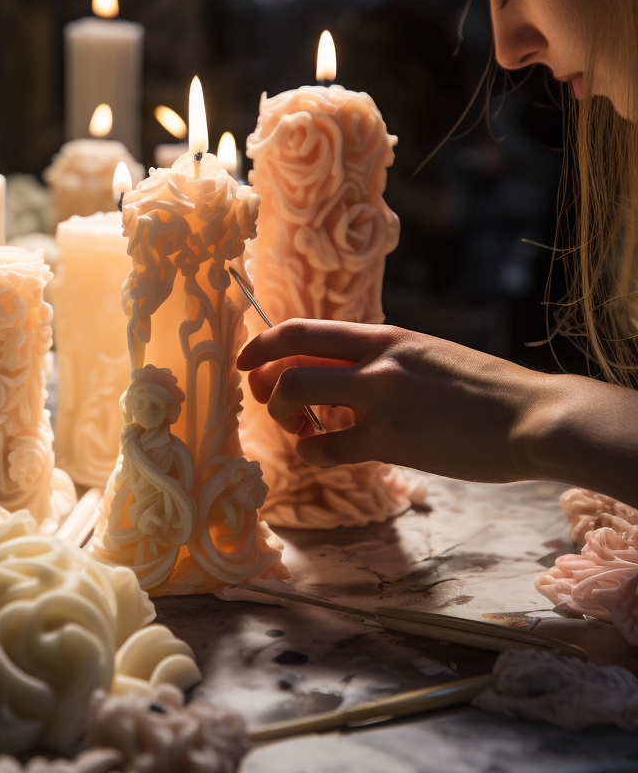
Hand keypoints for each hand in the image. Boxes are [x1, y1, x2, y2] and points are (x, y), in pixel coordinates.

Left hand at [238, 319, 562, 483]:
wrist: (532, 417)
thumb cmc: (481, 388)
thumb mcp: (424, 353)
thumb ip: (379, 358)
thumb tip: (335, 368)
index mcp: (384, 335)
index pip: (304, 329)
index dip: (264, 343)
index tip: (248, 360)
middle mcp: (376, 361)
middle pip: (288, 363)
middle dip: (264, 383)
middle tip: (269, 401)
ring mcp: (382, 401)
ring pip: (298, 398)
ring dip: (286, 418)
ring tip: (302, 430)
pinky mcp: (392, 442)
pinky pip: (328, 448)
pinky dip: (314, 453)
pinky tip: (325, 453)